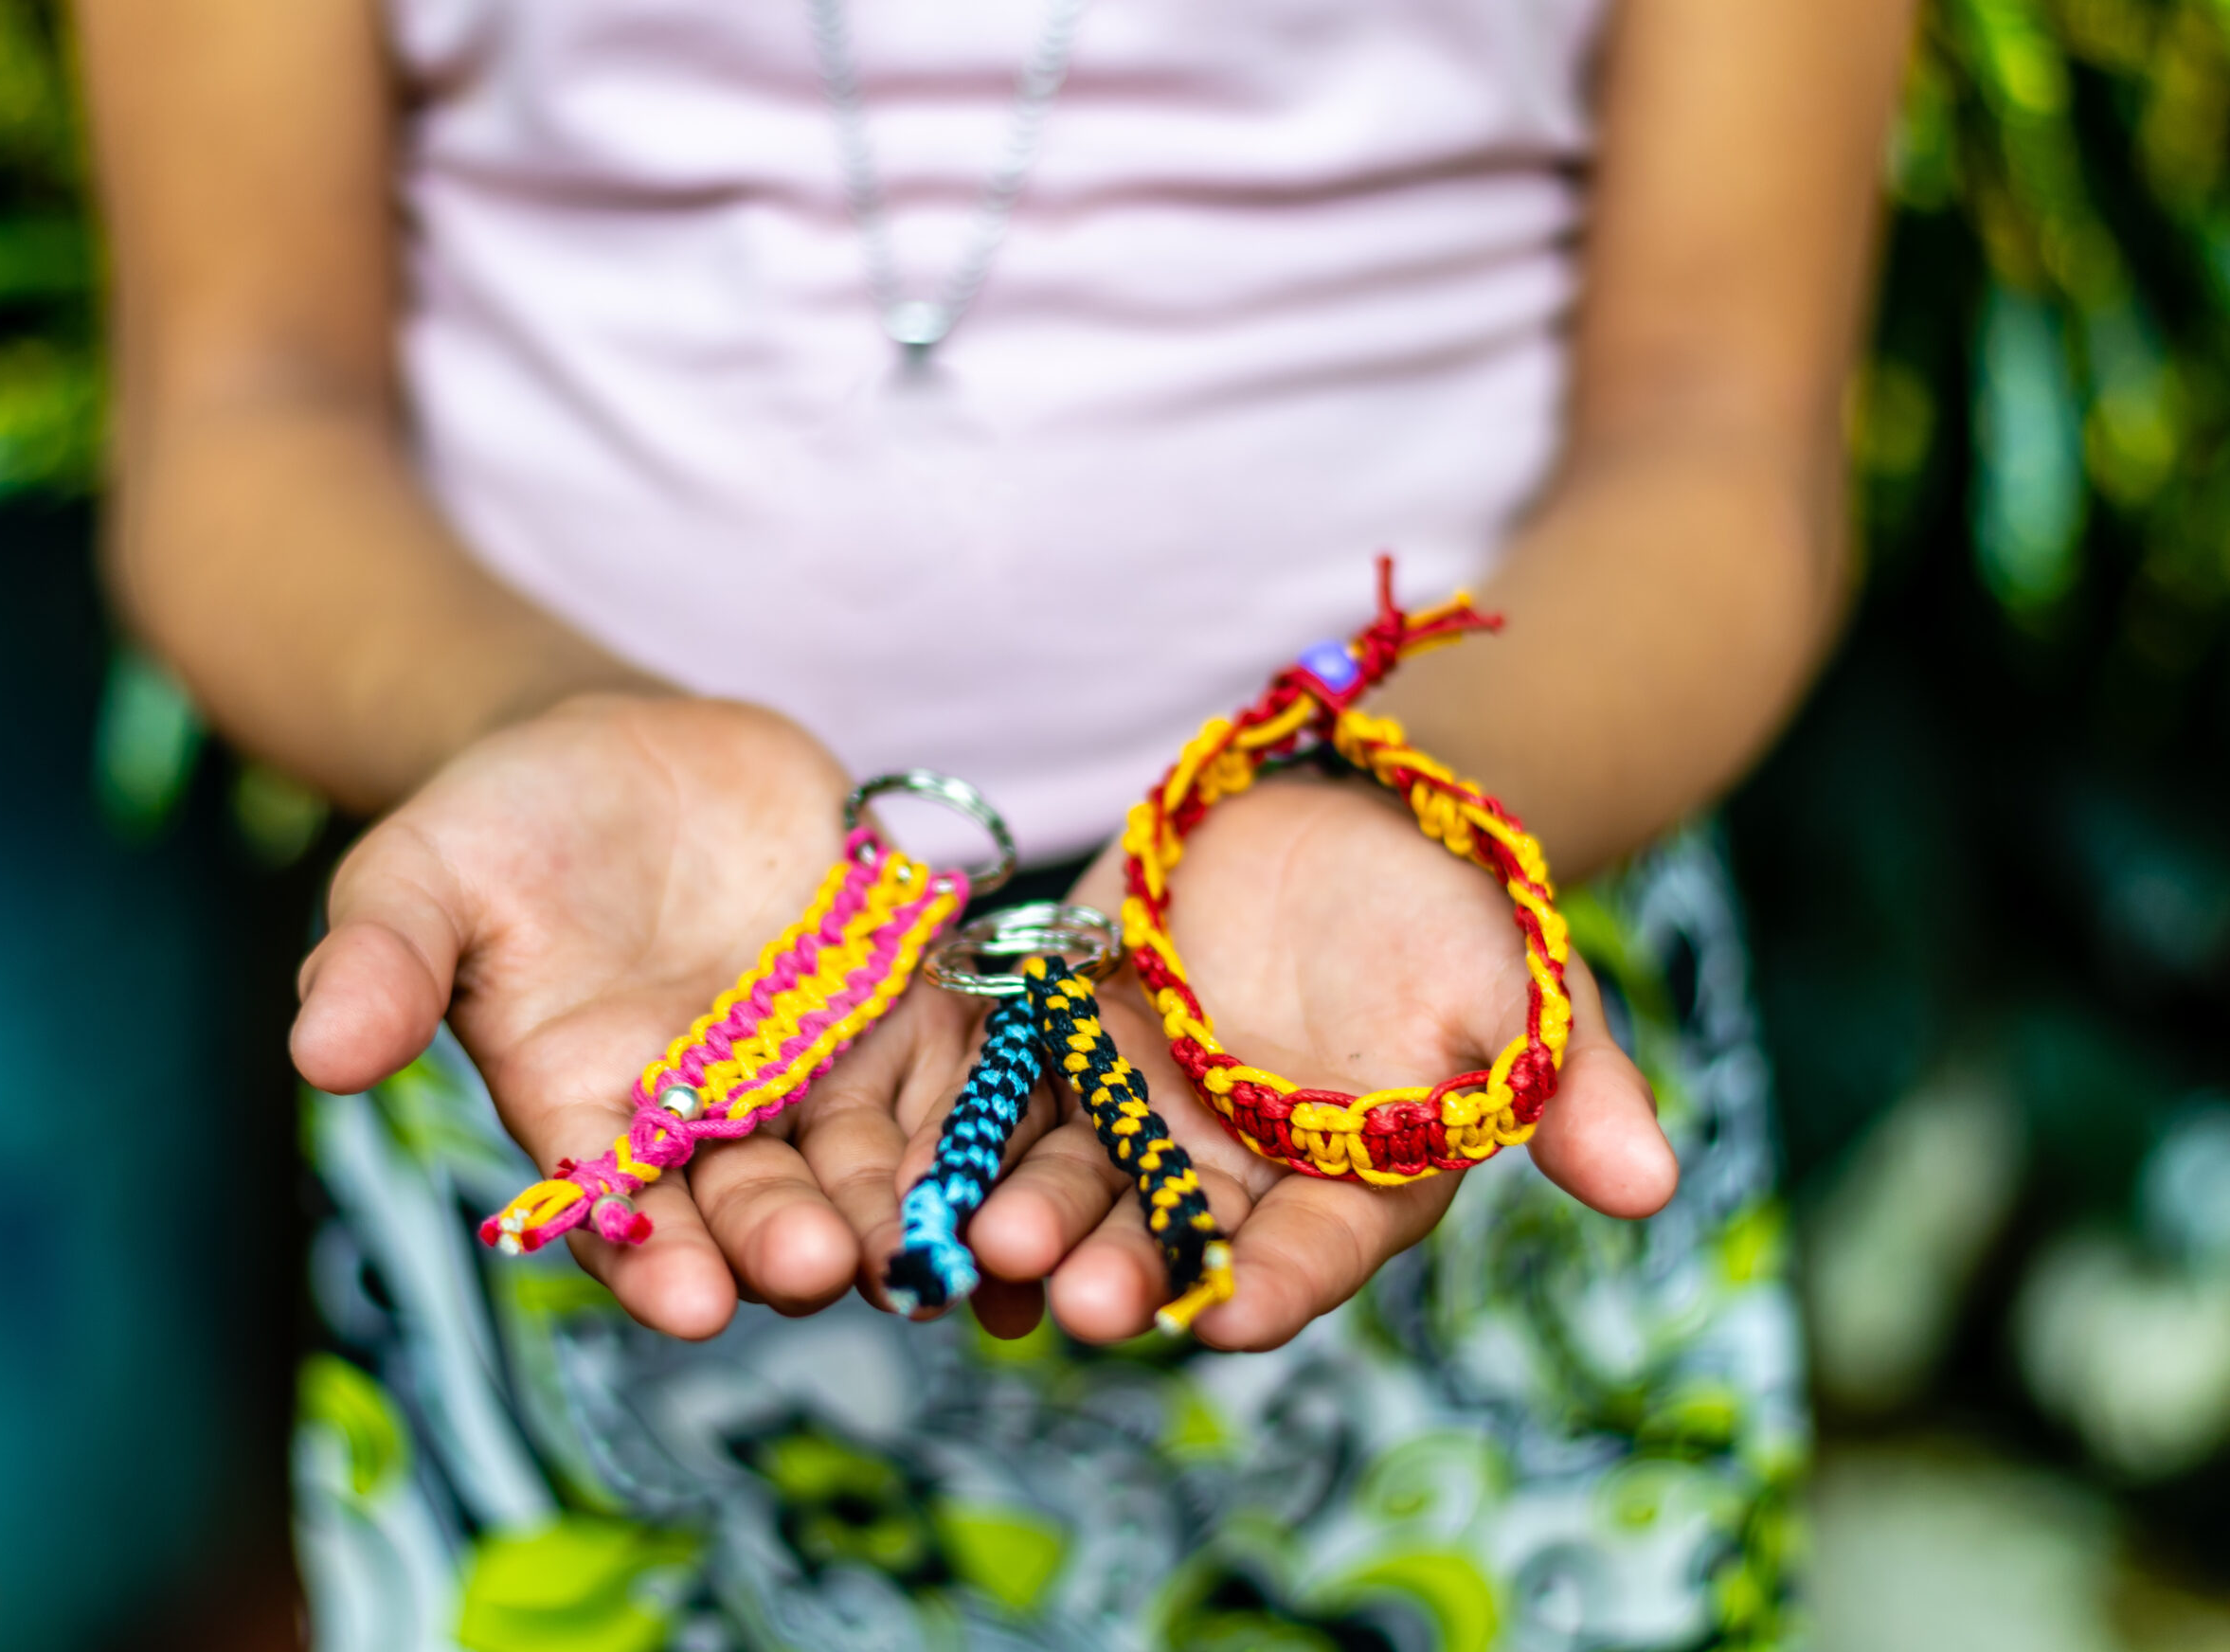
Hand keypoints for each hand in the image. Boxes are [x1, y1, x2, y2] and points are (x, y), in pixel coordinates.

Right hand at [288, 694, 981, 1337]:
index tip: (688, 1298)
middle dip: (790, 1240)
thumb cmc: (502, 829)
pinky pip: (959, 1072)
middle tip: (822, 1268)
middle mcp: (710, 1124)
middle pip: (758, 1205)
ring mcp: (816, 1071)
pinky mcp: (903, 1006)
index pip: (621, 1219)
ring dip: (906, 1205)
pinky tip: (1035, 1153)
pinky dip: (996, 1116)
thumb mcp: (420, 878)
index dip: (653, 1261)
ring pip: (871, 1159)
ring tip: (939, 1241)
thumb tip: (316, 1051)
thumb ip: (380, 964)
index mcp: (589, 1121)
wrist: (627, 756)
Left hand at [921, 770, 1677, 1350]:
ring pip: (1080, 1180)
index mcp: (1353, 1178)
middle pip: (1176, 1236)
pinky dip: (968, 1137)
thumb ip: (1574, 1087)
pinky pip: (1012, 1098)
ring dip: (1032, 1218)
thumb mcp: (1533, 984)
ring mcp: (1148, 1108)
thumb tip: (1653, 1187)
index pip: (1313, 1252)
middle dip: (1124, 1268)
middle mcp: (1241, 1167)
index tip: (1223, 1316)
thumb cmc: (1462, 903)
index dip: (1271, 1284)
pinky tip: (922, 1181)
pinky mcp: (1072, 1039)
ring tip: (985, 1247)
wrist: (1356, 802)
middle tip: (1073, 1300)